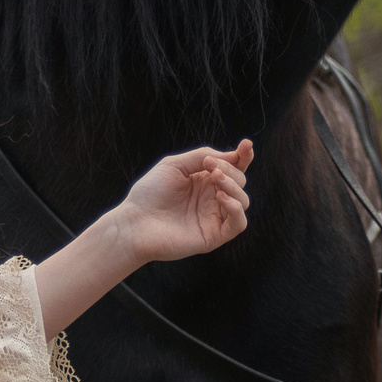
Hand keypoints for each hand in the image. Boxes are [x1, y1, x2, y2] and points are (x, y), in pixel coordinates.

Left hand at [115, 140, 254, 262]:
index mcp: (205, 181)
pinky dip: (236, 208)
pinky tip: (220, 197)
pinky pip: (239, 223)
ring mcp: (214, 218)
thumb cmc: (150, 193)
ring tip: (214, 178)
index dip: (243, 156)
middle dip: (230, 169)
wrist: (134, 222)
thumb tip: (233, 155)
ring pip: (243, 200)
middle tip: (209, 166)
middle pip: (240, 181)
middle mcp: (213, 198)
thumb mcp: (175, 165)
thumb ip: (202, 156)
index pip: (234, 168)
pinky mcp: (214, 236)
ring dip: (233, 185)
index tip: (246, 145)